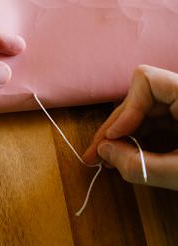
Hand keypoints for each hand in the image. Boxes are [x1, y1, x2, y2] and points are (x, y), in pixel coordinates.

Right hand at [83, 65, 177, 189]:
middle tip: (94, 155)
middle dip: (115, 128)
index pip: (146, 80)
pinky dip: (136, 139)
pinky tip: (124, 155)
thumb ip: (142, 165)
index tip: (115, 136)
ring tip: (106, 159)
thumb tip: (104, 152)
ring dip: (122, 135)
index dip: (126, 107)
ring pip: (141, 112)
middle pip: (138, 99)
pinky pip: (151, 123)